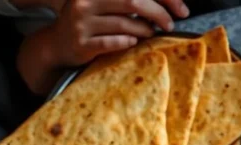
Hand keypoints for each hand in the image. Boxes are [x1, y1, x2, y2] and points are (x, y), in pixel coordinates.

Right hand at [16, 0, 188, 93]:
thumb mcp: (106, 6)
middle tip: (171, 24)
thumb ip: (130, 3)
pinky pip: (113, 43)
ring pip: (125, 24)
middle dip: (159, 14)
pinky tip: (134, 41)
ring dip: (146, 30)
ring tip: (151, 33)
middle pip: (132, 1)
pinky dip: (129, 42)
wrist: (58, 45)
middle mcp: (85, 2)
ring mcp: (81, 23)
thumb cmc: (92, 23)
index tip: (183, 10)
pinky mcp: (82, 43)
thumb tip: (172, 6)